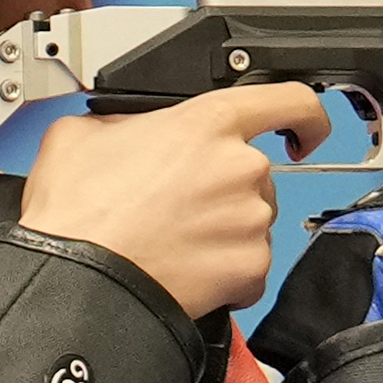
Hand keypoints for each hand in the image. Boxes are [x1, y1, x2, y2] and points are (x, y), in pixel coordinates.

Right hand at [21, 82, 334, 319]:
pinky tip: (186, 270)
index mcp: (207, 123)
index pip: (287, 101)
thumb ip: (125, 121)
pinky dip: (225, 274)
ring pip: (251, 221)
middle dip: (223, 190)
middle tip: (176, 208)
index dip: (304, 116)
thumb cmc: (78, 214)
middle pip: (255, 174)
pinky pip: (249, 268)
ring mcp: (250, 219)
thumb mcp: (81, 134)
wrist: (78, 282)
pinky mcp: (250, 267)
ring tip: (172, 242)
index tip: (303, 131)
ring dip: (223, 232)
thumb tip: (128, 130)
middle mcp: (240, 167)